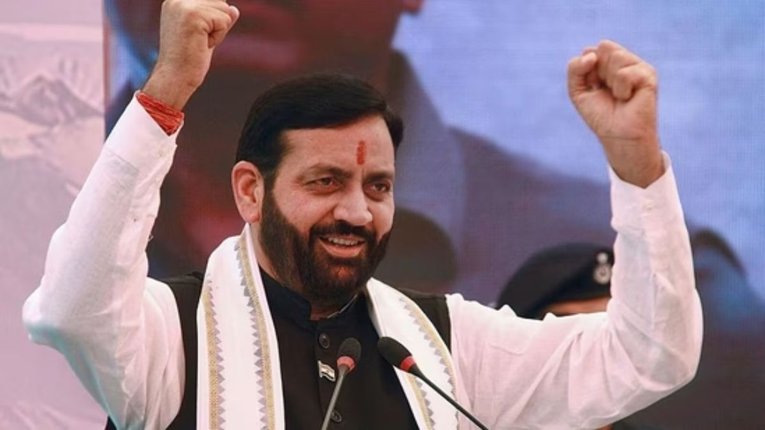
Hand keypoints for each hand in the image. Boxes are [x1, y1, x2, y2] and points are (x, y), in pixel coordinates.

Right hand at [142, 0, 239, 109]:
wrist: (175, 77)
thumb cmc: (189, 59)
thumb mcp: (206, 34)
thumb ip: (218, 19)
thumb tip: (234, 10)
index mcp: (177, 0)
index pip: (214, 0)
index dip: (215, 20)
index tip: (197, 35)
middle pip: (221, 2)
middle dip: (218, 25)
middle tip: (198, 40)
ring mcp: (183, 4)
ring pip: (225, 11)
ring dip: (218, 32)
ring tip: (199, 42)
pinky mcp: (193, 14)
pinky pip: (224, 21)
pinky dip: (218, 37)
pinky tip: (201, 45)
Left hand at [568, 40, 663, 187]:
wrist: (617, 136)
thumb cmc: (600, 115)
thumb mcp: (577, 91)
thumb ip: (575, 68)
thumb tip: (591, 55)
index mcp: (608, 61)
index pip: (591, 50)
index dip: (587, 70)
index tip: (594, 87)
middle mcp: (624, 60)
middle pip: (603, 48)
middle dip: (599, 73)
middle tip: (608, 91)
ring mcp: (638, 65)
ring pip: (615, 56)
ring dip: (610, 81)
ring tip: (619, 95)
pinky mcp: (648, 74)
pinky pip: (625, 73)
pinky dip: (621, 89)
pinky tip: (628, 98)